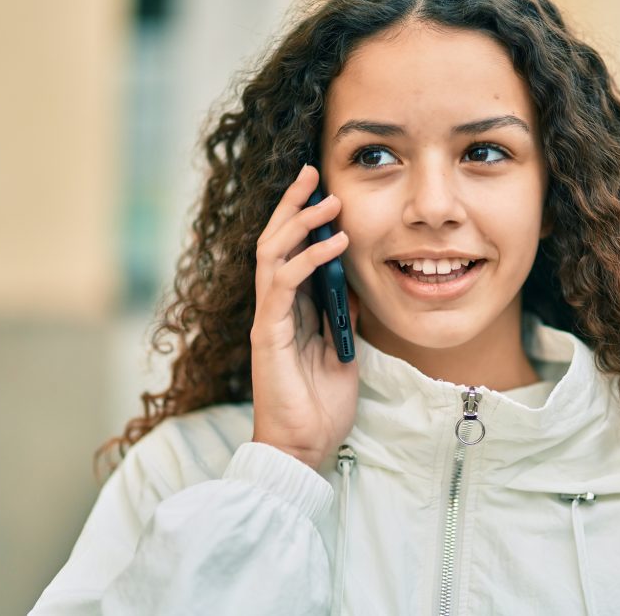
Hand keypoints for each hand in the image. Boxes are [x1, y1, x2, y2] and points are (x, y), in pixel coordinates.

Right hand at [249, 163, 359, 470]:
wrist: (304, 447)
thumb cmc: (321, 404)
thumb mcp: (344, 349)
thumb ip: (342, 314)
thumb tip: (352, 282)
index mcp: (292, 309)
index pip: (291, 250)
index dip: (303, 218)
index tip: (322, 189)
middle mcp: (275, 307)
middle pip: (275, 241)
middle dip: (293, 205)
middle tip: (313, 173)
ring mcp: (268, 318)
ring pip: (273, 253)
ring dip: (300, 222)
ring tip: (328, 201)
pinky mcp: (267, 333)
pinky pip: (282, 284)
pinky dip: (308, 258)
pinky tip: (334, 244)